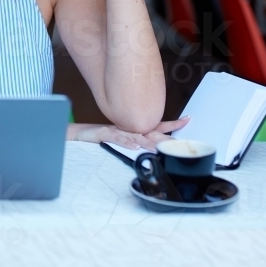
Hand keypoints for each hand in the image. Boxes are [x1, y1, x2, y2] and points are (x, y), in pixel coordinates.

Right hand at [67, 115, 189, 147]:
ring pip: (135, 135)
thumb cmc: (100, 136)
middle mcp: (127, 127)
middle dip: (165, 136)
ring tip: (160, 147)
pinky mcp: (104, 134)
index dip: (172, 123)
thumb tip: (152, 145)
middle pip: (150, 132)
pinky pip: (117, 138)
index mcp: (133, 129)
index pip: (156, 126)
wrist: (77, 133)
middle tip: (179, 140)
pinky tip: (135, 146)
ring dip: (148, 141)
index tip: (187, 119)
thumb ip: (136, 140)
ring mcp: (116, 130)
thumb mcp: (122, 138)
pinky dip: (126, 142)